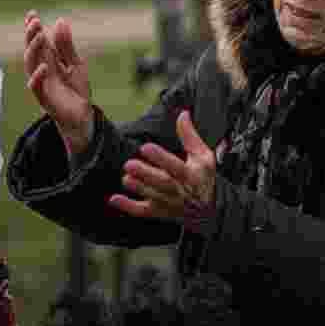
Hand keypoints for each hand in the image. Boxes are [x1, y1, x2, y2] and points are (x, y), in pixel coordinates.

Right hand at [24, 10, 92, 147]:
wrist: (82, 115)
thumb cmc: (76, 88)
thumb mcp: (76, 63)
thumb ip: (66, 45)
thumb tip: (59, 21)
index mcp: (49, 59)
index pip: (38, 40)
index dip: (33, 28)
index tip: (32, 13)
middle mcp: (41, 68)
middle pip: (32, 49)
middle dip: (31, 35)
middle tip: (34, 21)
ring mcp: (41, 82)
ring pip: (30, 64)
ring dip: (33, 50)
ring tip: (39, 36)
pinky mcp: (44, 97)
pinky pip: (36, 86)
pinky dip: (38, 76)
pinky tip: (44, 66)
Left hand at [109, 111, 216, 228]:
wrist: (210, 210)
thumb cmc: (205, 179)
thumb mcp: (203, 156)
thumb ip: (189, 136)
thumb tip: (183, 114)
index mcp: (191, 174)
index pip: (175, 166)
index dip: (161, 158)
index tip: (146, 147)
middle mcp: (180, 190)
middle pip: (161, 183)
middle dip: (145, 174)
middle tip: (129, 164)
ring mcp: (169, 202)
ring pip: (152, 196)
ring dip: (138, 188)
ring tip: (126, 178)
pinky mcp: (160, 212)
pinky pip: (143, 211)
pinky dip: (128, 207)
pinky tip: (114, 199)